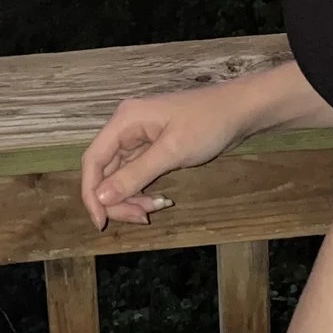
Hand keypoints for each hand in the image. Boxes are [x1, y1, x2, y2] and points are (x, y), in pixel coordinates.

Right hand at [80, 82, 249, 230]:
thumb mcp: (171, 152)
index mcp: (124, 121)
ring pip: (121, 176)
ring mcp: (140, 138)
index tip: (101, 221)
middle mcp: (126, 128)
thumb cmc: (208, 124)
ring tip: (157, 208)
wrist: (240, 111)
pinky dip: (144, 190)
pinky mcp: (153, 147)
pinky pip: (137, 174)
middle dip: (118, 199)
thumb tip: (101, 198)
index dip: (91, 193)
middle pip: (105, 171)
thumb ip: (134, 175)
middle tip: (141, 218)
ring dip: (133, 198)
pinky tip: (160, 200)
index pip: (93, 160)